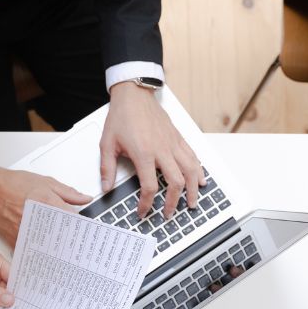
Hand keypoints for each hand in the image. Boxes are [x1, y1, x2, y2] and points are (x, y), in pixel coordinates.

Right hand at [0, 164, 90, 246]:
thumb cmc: (13, 184)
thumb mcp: (46, 182)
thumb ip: (68, 193)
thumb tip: (84, 198)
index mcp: (48, 203)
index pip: (72, 220)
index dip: (82, 227)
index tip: (89, 233)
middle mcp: (37, 219)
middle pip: (61, 236)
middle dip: (71, 240)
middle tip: (80, 247)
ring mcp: (26, 231)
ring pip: (47, 246)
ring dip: (56, 248)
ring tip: (65, 253)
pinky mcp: (15, 239)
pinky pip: (31, 249)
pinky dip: (39, 251)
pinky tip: (46, 253)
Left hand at [101, 82, 202, 219]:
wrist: (134, 95)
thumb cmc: (121, 116)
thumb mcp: (107, 143)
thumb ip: (107, 168)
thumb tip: (106, 187)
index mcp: (143, 153)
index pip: (149, 186)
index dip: (147, 203)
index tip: (142, 211)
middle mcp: (162, 150)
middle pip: (175, 183)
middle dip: (173, 202)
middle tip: (169, 213)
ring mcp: (172, 144)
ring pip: (190, 171)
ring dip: (193, 190)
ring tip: (192, 203)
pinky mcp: (178, 138)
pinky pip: (193, 157)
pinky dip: (199, 170)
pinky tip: (201, 180)